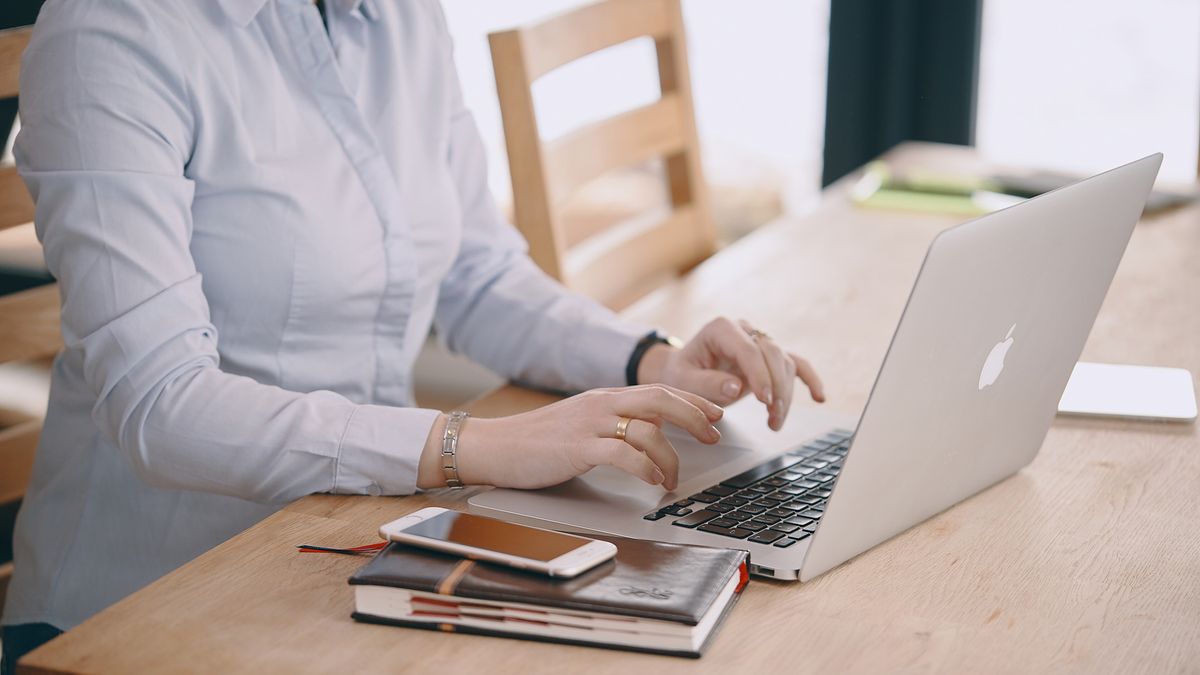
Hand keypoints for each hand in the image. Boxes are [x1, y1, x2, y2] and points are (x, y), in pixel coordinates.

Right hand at [416, 384, 723, 490]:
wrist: (494, 446)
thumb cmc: (536, 442)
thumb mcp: (582, 424)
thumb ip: (615, 424)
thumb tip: (652, 433)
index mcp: (604, 396)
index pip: (658, 389)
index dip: (691, 400)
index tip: (715, 413)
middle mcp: (601, 403)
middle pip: (661, 399)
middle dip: (694, 416)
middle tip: (714, 435)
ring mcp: (590, 424)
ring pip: (647, 430)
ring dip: (670, 457)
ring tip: (674, 479)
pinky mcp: (578, 447)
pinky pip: (623, 454)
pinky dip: (645, 468)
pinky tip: (653, 481)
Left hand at [637, 317, 824, 430]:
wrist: (683, 371)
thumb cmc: (681, 374)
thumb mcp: (684, 381)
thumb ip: (706, 383)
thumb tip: (736, 387)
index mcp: (721, 329)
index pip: (748, 349)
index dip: (759, 374)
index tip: (763, 400)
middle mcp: (744, 330)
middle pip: (772, 354)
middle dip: (776, 387)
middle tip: (772, 415)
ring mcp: (759, 341)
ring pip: (784, 363)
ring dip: (785, 394)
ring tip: (774, 421)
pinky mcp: (768, 357)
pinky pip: (795, 364)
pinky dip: (809, 379)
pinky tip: (819, 397)